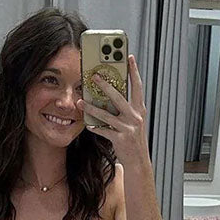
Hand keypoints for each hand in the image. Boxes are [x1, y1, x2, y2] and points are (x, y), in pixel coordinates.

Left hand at [76, 53, 148, 167]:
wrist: (139, 162)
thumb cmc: (133, 140)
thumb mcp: (133, 122)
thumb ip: (126, 108)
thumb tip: (111, 94)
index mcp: (139, 110)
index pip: (137, 86)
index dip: (134, 71)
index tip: (129, 57)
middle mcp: (135, 117)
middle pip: (119, 97)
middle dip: (105, 85)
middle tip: (94, 76)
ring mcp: (128, 128)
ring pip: (106, 114)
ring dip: (91, 107)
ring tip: (80, 101)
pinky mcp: (120, 139)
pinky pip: (103, 131)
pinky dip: (94, 127)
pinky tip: (86, 124)